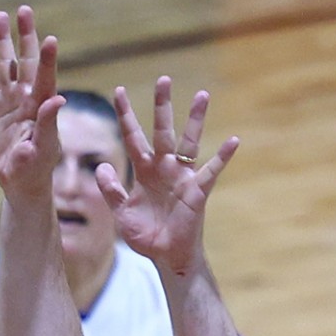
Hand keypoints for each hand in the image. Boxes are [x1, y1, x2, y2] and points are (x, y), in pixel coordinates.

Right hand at [0, 6, 62, 207]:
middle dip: (24, 36)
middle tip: (23, 10)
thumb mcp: (43, 149)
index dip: (46, 59)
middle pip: (25, 61)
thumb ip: (48, 125)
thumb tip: (57, 101)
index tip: (50, 38)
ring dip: (2, 42)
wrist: (21, 183)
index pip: (44, 77)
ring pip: (5, 66)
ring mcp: (11, 102)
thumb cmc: (36, 170)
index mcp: (41, 106)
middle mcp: (27, 98)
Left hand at [95, 78, 238, 275]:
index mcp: (143, 171)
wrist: (166, 256)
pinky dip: (222, 157)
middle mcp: (164, 168)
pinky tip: (233, 140)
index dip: (125, 116)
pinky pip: (212, 171)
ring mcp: (182, 177)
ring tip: (202, 95)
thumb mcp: (121, 214)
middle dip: (162, 106)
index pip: (132, 137)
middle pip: (162, 131)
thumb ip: (111, 191)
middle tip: (163, 79)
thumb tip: (102, 168)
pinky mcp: (197, 191)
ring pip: (189, 142)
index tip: (118, 91)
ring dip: (195, 119)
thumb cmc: (146, 235)